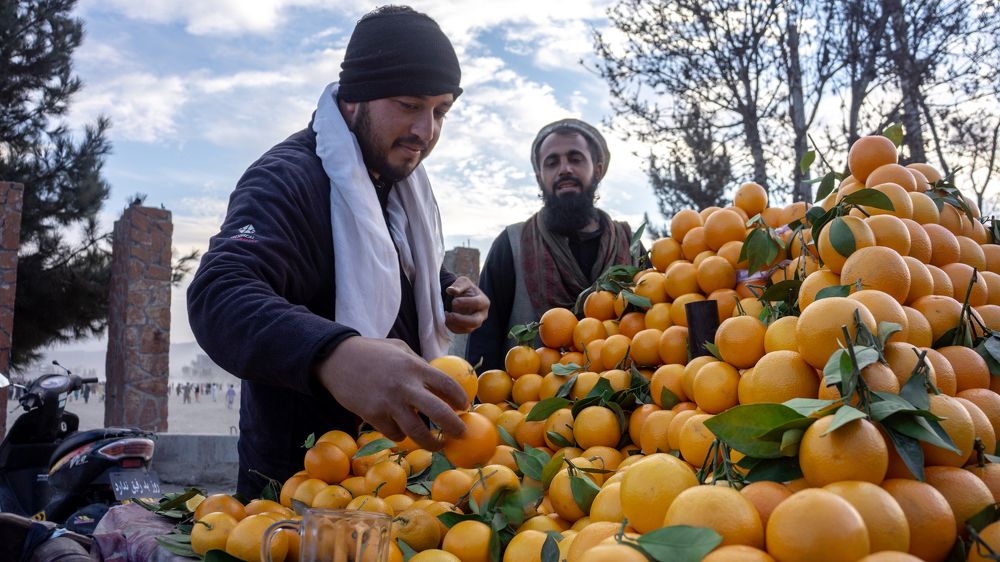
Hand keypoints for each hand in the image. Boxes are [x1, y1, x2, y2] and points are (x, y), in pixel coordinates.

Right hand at [315, 336, 468, 449]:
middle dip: (455, 427)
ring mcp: (388, 403)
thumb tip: (441, 383)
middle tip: (462, 434)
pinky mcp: (373, 416)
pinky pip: (395, 434)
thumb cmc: (372, 352)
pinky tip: (403, 430)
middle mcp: (405, 386)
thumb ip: (420, 365)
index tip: (465, 406)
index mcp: (414, 367)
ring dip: (431, 443)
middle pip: (438, 413)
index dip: (460, 398)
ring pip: (417, 432)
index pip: (447, 384)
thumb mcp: (400, 349)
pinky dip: (402, 435)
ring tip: (438, 445)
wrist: (337, 359)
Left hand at [445, 276, 488, 333]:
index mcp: (484, 301)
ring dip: (454, 324)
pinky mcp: (469, 328)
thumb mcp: (462, 282)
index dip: (466, 303)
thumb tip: (450, 290)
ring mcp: (476, 323)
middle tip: (449, 314)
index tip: (454, 302)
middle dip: (461, 319)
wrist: (461, 297)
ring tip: (445, 316)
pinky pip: (461, 331)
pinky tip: (445, 320)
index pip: (478, 303)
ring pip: (468, 328)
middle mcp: (482, 314)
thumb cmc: (464, 289)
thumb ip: (458, 285)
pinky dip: (452, 327)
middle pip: (475, 321)